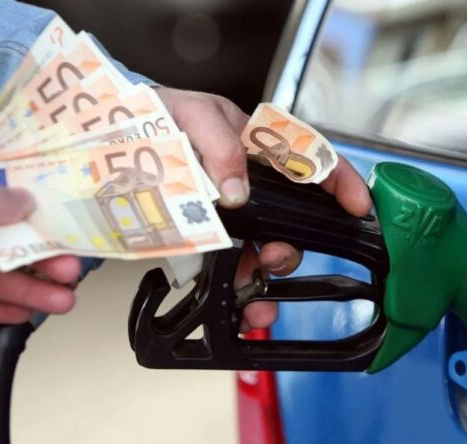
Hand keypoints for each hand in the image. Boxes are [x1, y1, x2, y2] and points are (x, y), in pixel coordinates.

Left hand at [157, 88, 372, 330]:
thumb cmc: (155, 114)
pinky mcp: (207, 235)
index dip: (340, 181)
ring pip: (266, 248)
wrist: (109, 139)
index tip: (357, 207)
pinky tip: (240, 308)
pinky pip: (232, 265)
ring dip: (267, 277)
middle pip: (293, 219)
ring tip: (253, 296)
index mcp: (256, 144)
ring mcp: (231, 212)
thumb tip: (238, 192)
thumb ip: (220, 144)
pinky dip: (240, 290)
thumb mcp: (189, 113)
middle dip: (292, 246)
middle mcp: (251, 182)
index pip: (310, 158)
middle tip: (274, 257)